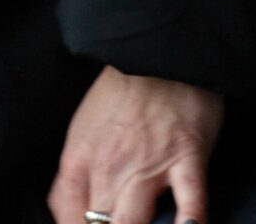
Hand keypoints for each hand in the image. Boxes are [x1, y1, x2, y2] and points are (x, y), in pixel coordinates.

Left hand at [47, 63, 225, 223]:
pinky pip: (191, 202)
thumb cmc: (121, 92)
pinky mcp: (187, 156)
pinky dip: (189, 222)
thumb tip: (64, 216)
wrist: (157, 48)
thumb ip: (73, 174)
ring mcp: (150, 163)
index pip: (67, 217)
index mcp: (82, 157)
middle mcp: (111, 166)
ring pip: (135, 223)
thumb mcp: (84, 129)